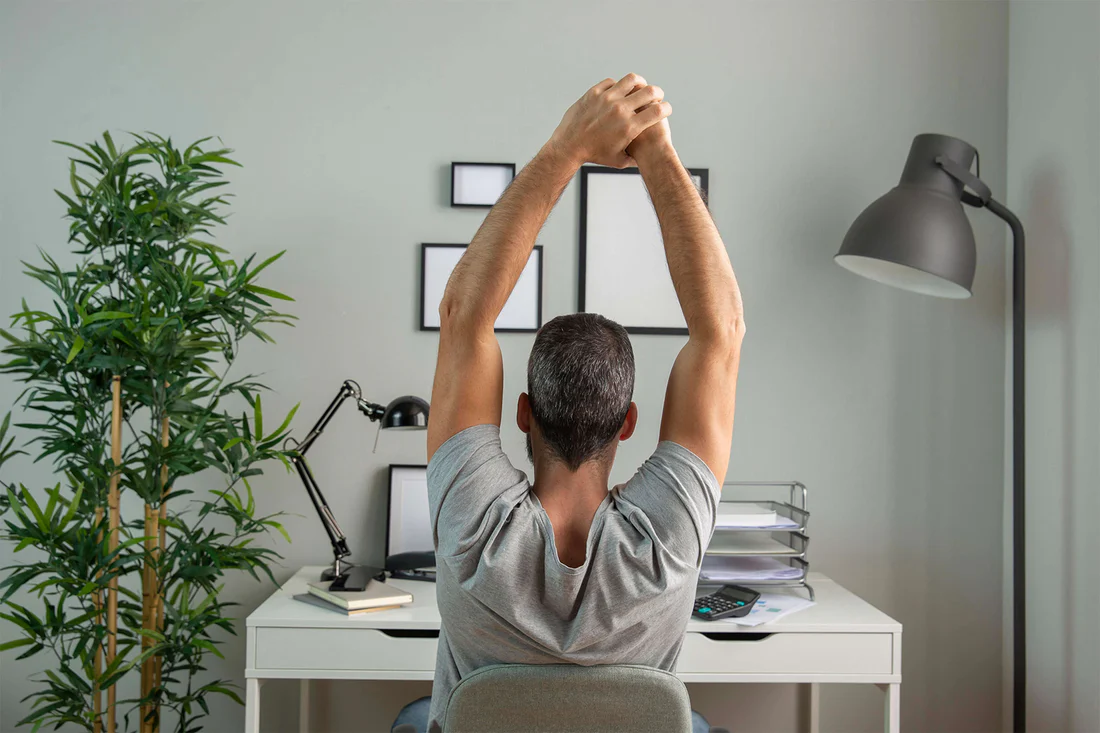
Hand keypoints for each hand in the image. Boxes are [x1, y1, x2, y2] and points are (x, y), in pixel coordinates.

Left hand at [547, 74, 671, 168]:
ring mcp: (606, 98)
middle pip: (650, 92)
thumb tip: (649, 156)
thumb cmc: (595, 155)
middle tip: (657, 95)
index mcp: (630, 127)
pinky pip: (612, 82)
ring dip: (640, 82)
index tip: (666, 109)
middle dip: (658, 93)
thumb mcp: (619, 160)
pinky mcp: (594, 92)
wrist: (569, 147)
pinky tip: (620, 91)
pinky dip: (619, 85)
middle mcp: (620, 110)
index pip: (658, 111)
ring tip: (641, 87)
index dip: (667, 108)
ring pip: (632, 80)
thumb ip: (636, 157)